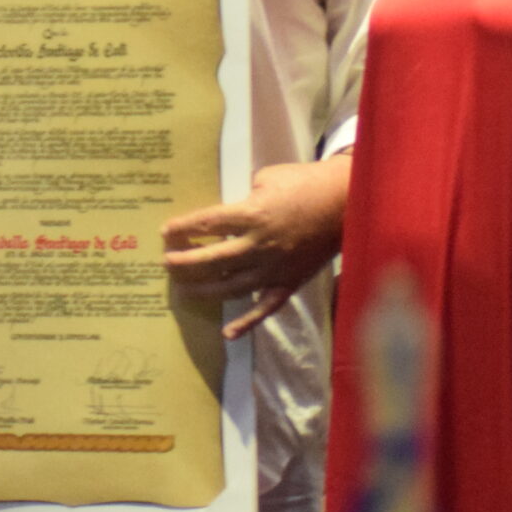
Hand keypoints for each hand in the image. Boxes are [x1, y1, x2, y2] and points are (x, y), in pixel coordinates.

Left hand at [159, 155, 350, 337]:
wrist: (345, 201)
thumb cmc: (305, 182)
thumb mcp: (268, 177)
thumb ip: (245, 197)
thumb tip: (229, 215)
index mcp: (252, 214)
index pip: (207, 224)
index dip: (183, 228)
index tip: (165, 233)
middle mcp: (258, 245)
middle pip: (211, 260)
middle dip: (184, 264)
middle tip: (166, 265)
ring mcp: (274, 268)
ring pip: (230, 286)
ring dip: (204, 290)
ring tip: (183, 291)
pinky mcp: (289, 282)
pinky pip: (265, 307)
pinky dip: (247, 323)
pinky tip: (228, 333)